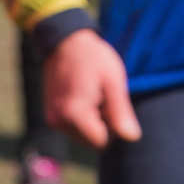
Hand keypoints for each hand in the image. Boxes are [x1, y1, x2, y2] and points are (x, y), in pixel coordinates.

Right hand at [44, 30, 140, 149]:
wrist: (64, 41)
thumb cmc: (92, 57)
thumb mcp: (113, 81)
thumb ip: (121, 112)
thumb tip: (132, 138)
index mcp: (74, 114)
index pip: (104, 142)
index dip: (114, 127)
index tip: (110, 103)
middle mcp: (59, 122)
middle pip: (93, 142)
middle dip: (104, 126)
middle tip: (102, 97)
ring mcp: (53, 120)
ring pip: (85, 136)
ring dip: (94, 122)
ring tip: (93, 95)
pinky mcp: (51, 116)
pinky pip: (75, 128)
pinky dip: (84, 118)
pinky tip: (85, 97)